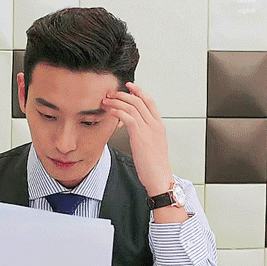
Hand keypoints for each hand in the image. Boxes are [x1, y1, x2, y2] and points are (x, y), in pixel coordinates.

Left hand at [103, 82, 172, 196]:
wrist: (159, 179)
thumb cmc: (154, 167)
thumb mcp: (152, 147)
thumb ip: (145, 135)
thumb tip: (134, 131)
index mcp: (159, 126)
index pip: (149, 102)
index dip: (139, 92)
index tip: (128, 87)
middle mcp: (155, 125)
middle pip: (139, 101)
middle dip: (124, 94)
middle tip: (111, 93)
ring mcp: (148, 130)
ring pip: (132, 107)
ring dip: (117, 101)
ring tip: (106, 101)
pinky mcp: (140, 137)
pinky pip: (128, 117)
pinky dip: (118, 111)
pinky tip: (110, 111)